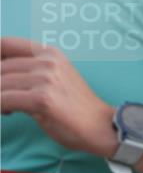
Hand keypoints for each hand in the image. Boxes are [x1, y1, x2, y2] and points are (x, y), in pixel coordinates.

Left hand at [1, 37, 116, 156]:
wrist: (102, 127)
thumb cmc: (77, 108)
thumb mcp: (56, 78)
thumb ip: (32, 71)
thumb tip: (2, 73)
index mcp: (50, 53)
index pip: (6, 45)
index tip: (0, 75)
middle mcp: (47, 62)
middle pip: (1, 67)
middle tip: (2, 97)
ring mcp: (45, 79)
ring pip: (1, 84)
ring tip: (4, 106)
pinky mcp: (42, 99)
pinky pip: (5, 99)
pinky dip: (1, 107)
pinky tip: (7, 112)